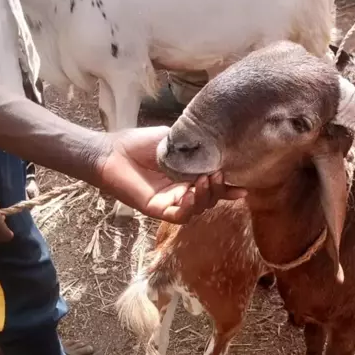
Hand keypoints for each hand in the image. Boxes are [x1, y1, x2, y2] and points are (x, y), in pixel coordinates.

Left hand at [93, 126, 245, 222]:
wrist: (111, 153)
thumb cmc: (138, 143)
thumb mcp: (172, 139)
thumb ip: (192, 144)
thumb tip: (214, 144)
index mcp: (189, 176)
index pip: (214, 185)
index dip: (229, 189)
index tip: (243, 188)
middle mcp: (183, 191)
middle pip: (211, 199)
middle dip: (220, 190)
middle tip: (219, 175)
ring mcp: (172, 202)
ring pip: (199, 208)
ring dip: (206, 197)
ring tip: (205, 180)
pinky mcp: (159, 210)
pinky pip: (180, 216)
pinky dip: (189, 207)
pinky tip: (189, 194)